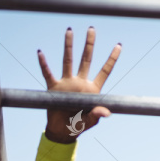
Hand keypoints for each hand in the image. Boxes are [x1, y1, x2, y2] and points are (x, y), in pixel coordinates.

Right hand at [38, 26, 120, 141]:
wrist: (62, 131)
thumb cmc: (79, 126)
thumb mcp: (90, 121)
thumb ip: (97, 115)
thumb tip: (106, 112)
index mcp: (92, 90)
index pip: (104, 71)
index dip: (112, 59)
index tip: (119, 45)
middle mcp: (80, 82)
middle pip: (86, 59)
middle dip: (89, 44)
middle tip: (92, 29)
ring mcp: (66, 83)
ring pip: (68, 61)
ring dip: (69, 46)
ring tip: (69, 30)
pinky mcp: (54, 88)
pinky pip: (48, 74)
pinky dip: (44, 64)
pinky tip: (40, 52)